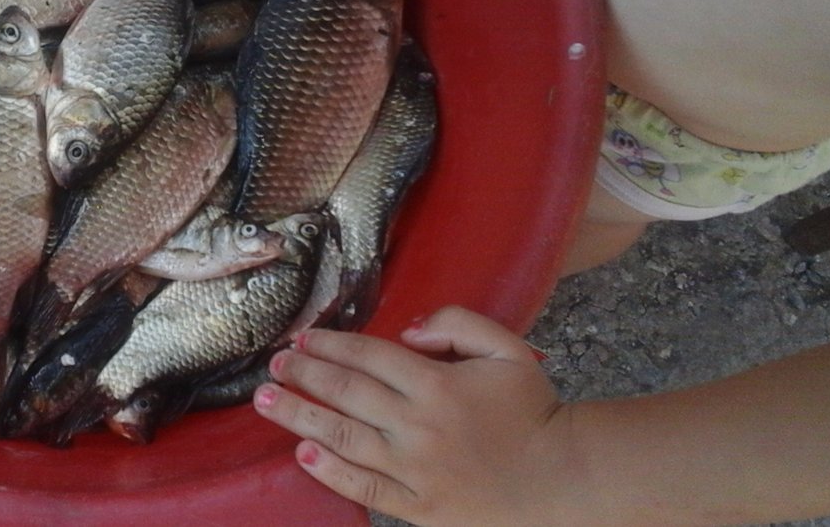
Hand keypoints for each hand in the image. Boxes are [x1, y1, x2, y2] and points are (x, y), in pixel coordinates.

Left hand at [254, 306, 585, 526]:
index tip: (303, 338)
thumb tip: (409, 331)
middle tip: (273, 364)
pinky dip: (330, 471)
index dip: (330, 345)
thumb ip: (459, 323)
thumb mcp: (507, 350)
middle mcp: (419, 425)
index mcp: (438, 384)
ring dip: (299, 415)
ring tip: (266, 401)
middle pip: (346, 393)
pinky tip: (303, 453)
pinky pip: (365, 487)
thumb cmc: (534, 412)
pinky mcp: (419, 506)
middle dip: (304, 375)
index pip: (368, 357)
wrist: (563, 479)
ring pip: (344, 437)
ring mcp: (416, 469)